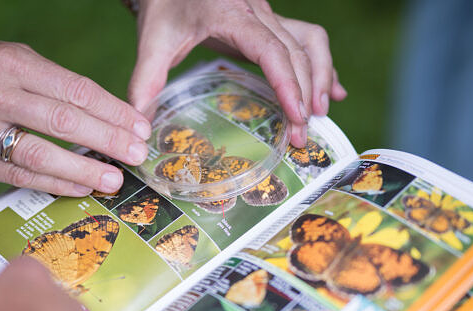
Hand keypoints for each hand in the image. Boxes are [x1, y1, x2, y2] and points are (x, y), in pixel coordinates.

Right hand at [0, 40, 151, 196]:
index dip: (112, 111)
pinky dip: (52, 184)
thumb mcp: (6, 59)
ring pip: (40, 154)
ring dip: (83, 170)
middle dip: (107, 140)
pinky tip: (78, 188)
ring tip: (113, 179)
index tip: (139, 126)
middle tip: (136, 154)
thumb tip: (104, 116)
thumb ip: (50, 84)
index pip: (74, 89)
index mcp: (10, 63)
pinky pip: (17, 177)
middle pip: (62, 120)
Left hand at [127, 0, 346, 147]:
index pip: (270, 49)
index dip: (287, 83)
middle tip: (302, 136)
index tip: (296, 115)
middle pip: (297, 51)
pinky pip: (307, 39)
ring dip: (321, 75)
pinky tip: (332, 90)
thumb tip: (139, 124)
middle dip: (306, 94)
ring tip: (320, 113)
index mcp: (231, 14)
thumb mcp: (152, 41)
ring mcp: (268, 15)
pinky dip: (322, 65)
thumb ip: (145, 82)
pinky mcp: (270, 22)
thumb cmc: (163, 4)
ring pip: (311, 41)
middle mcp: (257, 11)